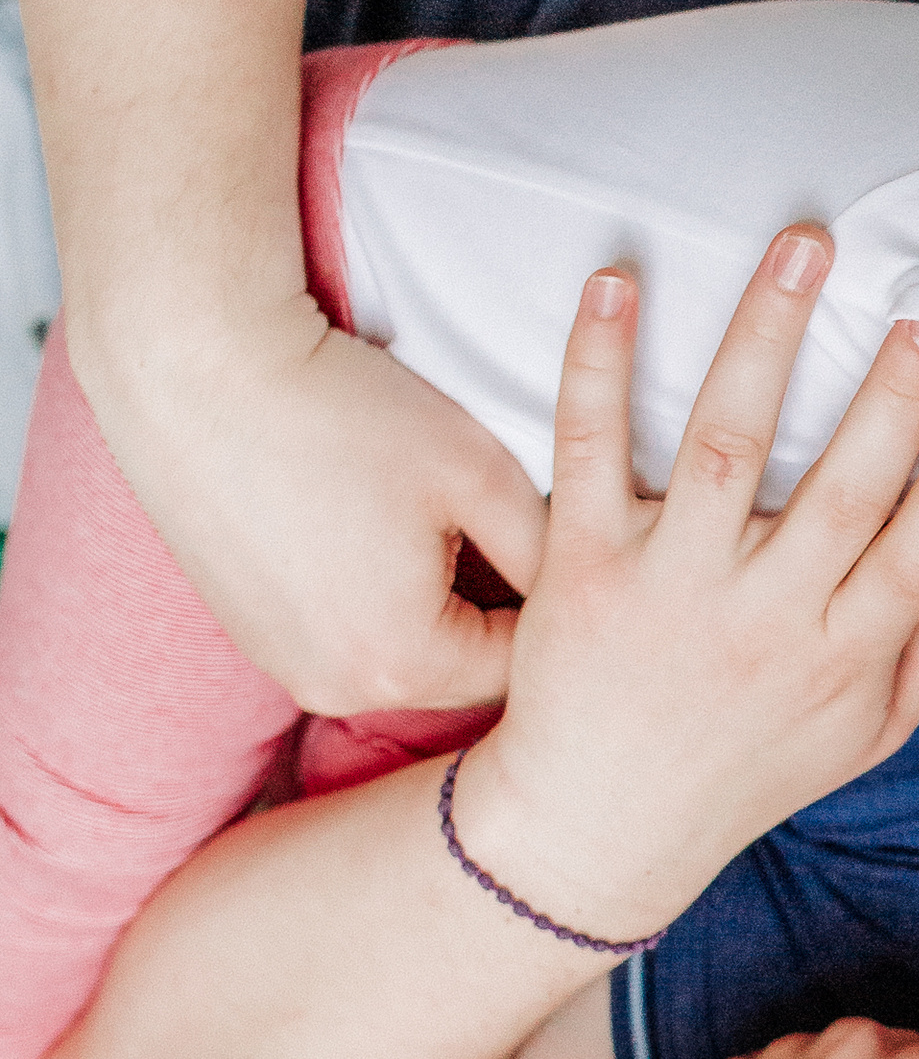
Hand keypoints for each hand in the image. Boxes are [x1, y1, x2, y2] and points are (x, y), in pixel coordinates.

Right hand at [80, 309, 551, 716]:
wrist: (195, 370)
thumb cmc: (345, 413)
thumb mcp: (481, 475)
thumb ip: (548, 549)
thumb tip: (584, 589)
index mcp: (404, 664)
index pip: (518, 664)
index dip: (550, 606)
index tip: (562, 552)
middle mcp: (337, 688)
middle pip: (457, 669)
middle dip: (488, 609)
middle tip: (499, 531)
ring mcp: (283, 666)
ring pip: (399, 653)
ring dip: (428, 604)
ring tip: (424, 524)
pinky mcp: (249, 634)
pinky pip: (340, 634)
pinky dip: (367, 594)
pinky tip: (367, 526)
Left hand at [450, 239, 918, 946]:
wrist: (593, 831)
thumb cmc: (742, 773)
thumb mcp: (858, 734)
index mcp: (839, 657)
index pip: (916, 561)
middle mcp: (760, 619)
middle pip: (838, 492)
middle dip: (891, 397)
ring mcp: (667, 586)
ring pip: (726, 446)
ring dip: (768, 339)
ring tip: (807, 248)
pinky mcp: (581, 564)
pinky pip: (590, 450)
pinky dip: (598, 362)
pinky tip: (619, 280)